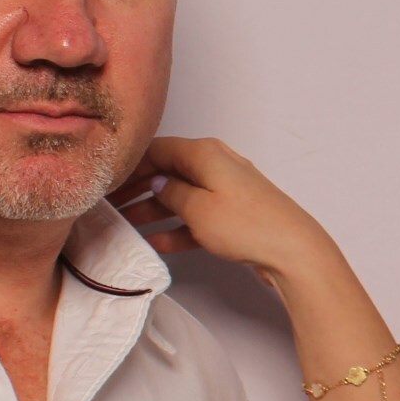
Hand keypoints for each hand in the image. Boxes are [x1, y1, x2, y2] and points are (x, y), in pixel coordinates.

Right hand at [114, 136, 341, 289]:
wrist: (293, 251)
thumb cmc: (247, 224)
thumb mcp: (197, 207)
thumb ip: (171, 192)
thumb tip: (157, 183)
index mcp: (205, 153)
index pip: (157, 149)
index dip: (129, 165)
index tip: (105, 182)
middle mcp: (216, 166)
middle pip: (167, 173)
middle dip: (137, 189)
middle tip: (109, 206)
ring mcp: (226, 191)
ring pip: (180, 197)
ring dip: (153, 211)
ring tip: (124, 227)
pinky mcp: (233, 216)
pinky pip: (196, 219)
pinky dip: (176, 229)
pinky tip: (154, 243)